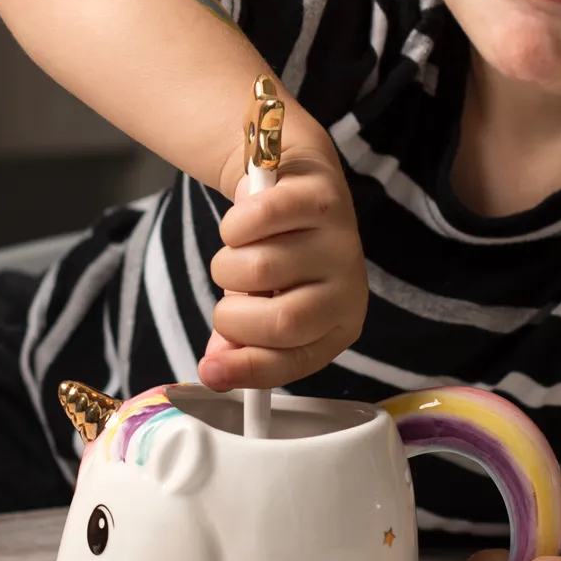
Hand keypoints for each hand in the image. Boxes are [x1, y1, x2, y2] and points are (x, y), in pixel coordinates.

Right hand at [198, 141, 367, 390]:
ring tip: (240, 253)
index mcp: (340, 324)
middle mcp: (349, 288)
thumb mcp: (264, 303)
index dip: (250, 370)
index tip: (210, 373)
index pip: (296, 360)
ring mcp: (339, 242)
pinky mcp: (321, 200)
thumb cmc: (283, 253)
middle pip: (282, 323)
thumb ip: (243, 340)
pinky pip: (257, 221)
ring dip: (228, 265)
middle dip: (233, 318)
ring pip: (260, 271)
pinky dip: (234, 226)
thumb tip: (217, 370)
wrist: (302, 187)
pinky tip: (244, 225)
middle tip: (229, 300)